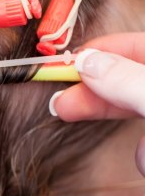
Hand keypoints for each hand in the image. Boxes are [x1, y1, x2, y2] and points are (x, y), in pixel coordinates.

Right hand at [50, 32, 144, 195]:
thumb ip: (127, 80)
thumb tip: (87, 63)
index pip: (135, 45)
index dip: (100, 50)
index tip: (68, 63)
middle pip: (125, 83)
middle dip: (95, 98)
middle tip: (60, 104)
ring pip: (136, 120)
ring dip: (139, 145)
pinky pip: (144, 149)